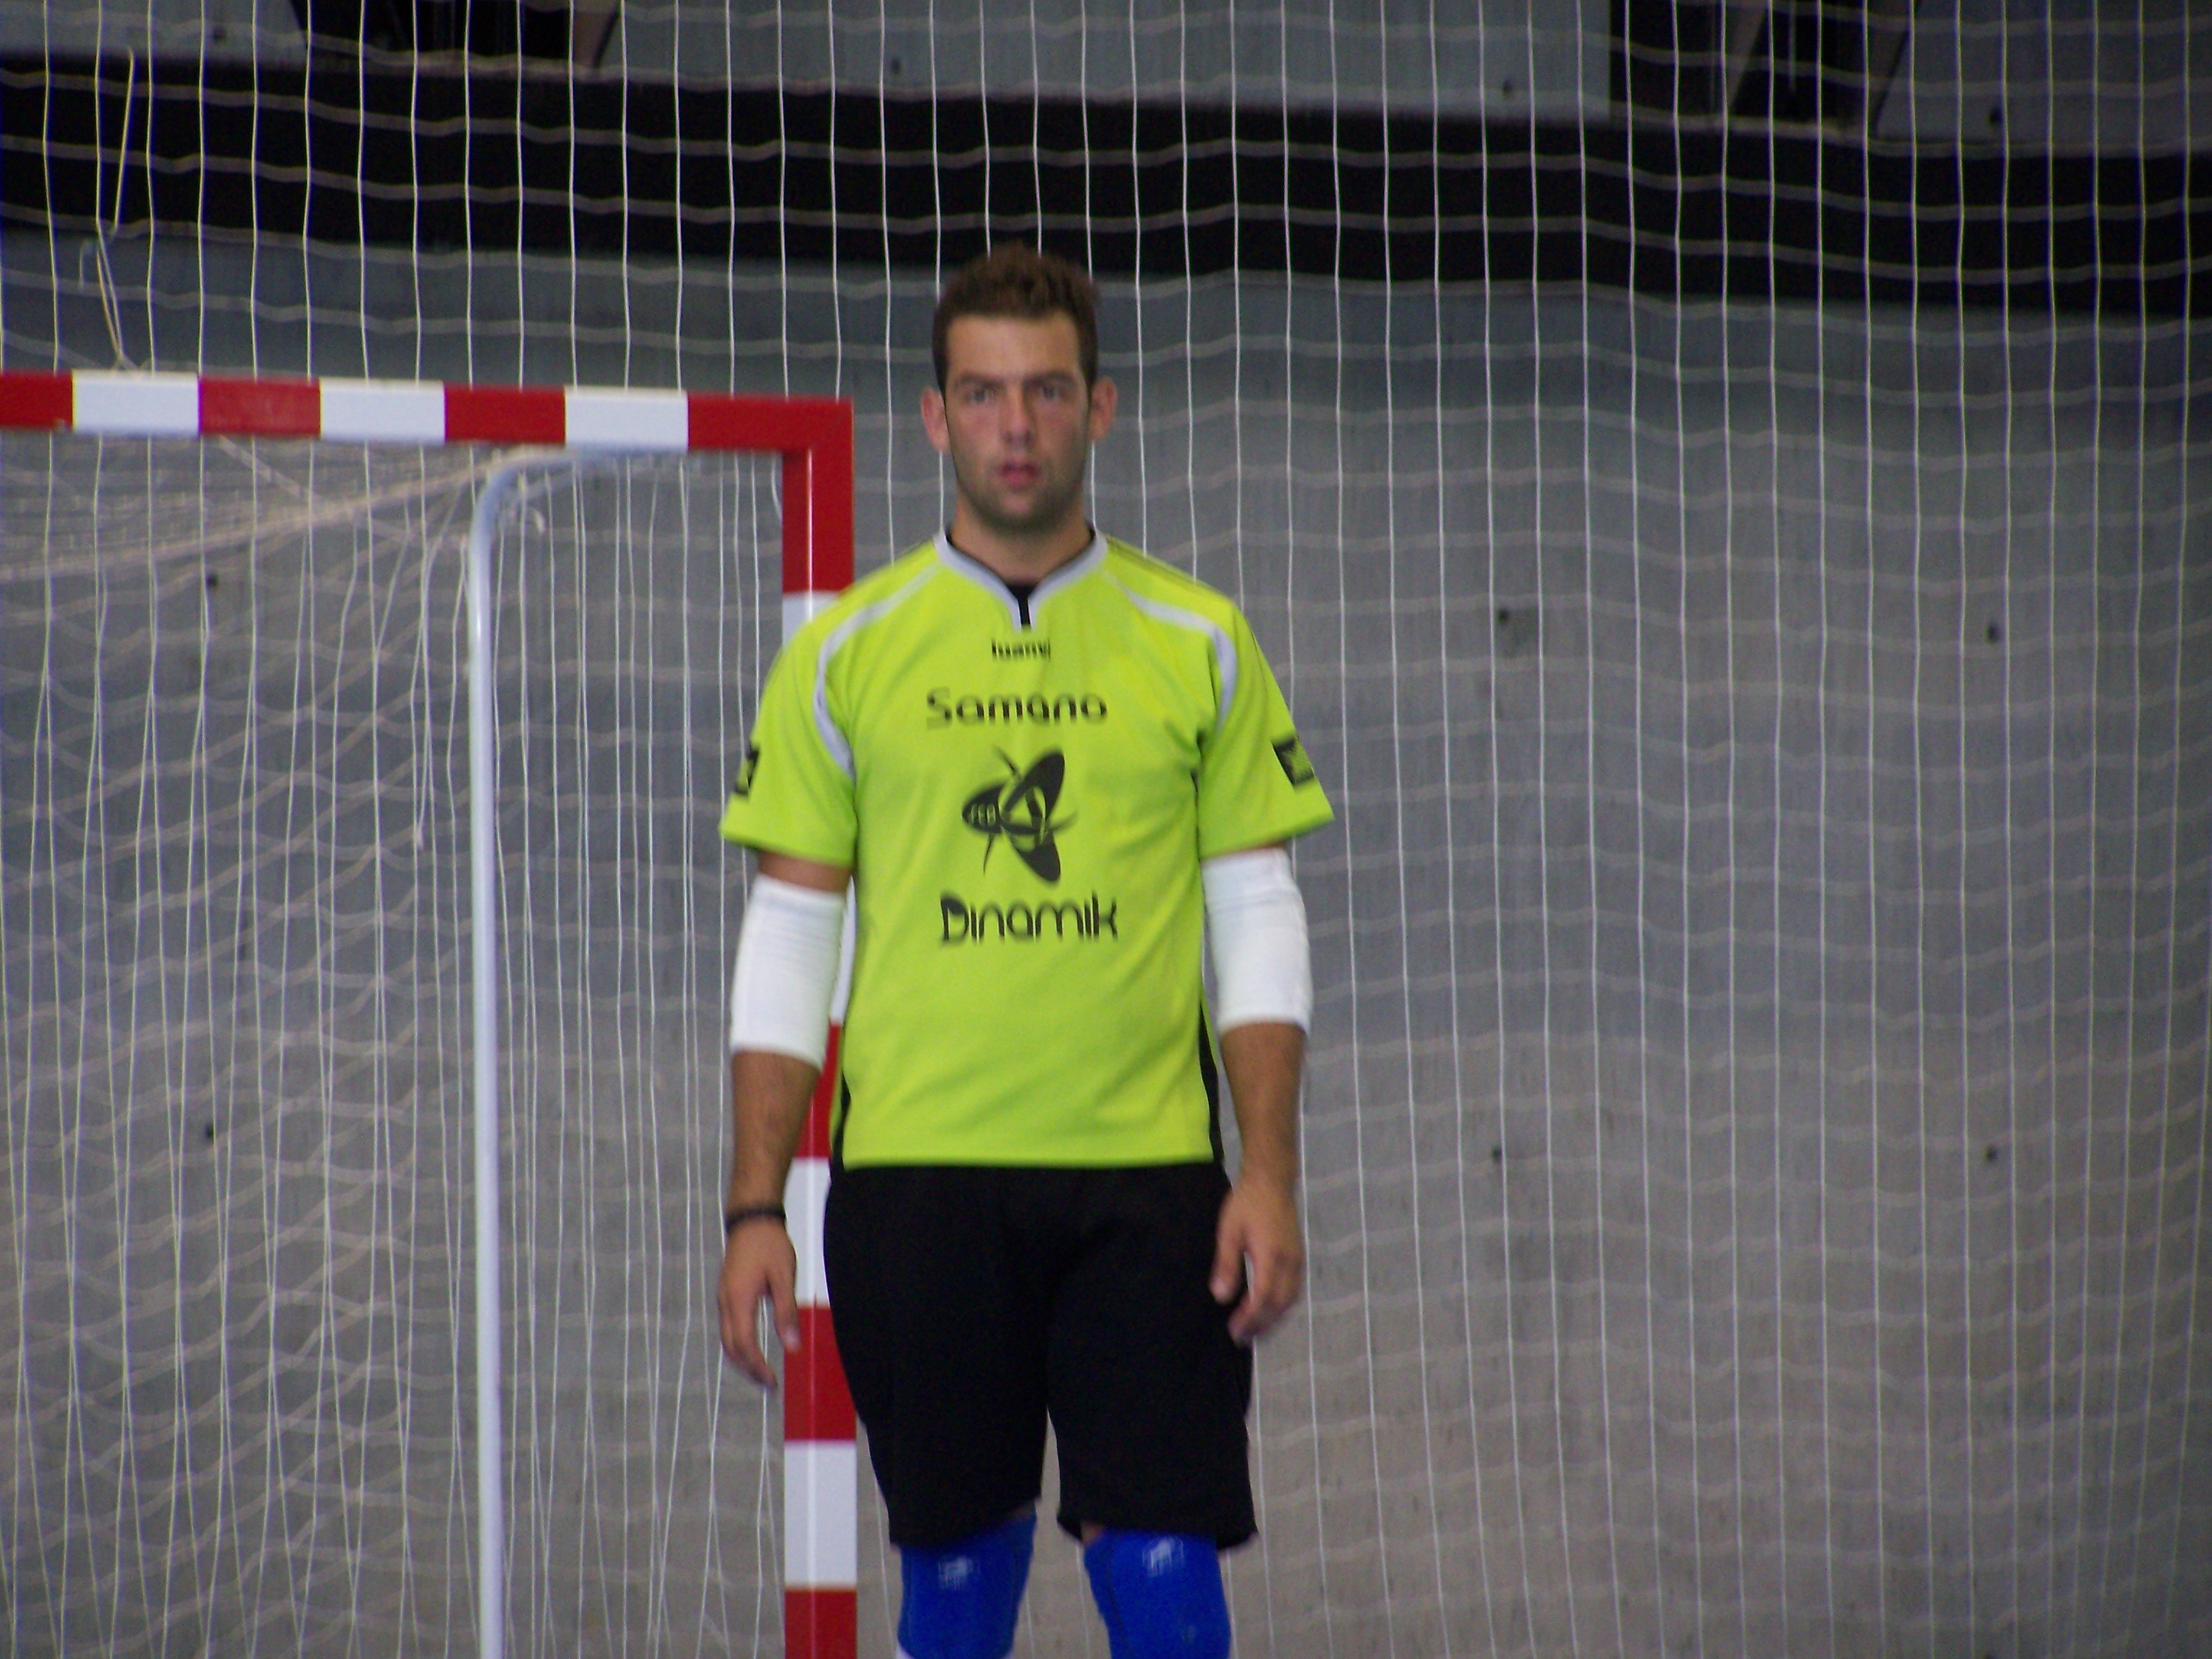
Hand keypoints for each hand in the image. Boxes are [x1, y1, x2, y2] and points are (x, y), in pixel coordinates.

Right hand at [717, 1218, 800, 1387]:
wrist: (751, 1219)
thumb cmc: (770, 1245)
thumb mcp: (784, 1277)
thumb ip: (786, 1312)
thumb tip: (792, 1347)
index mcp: (739, 1300)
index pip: (744, 1344)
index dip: (757, 1366)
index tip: (772, 1381)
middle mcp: (725, 1302)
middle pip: (730, 1346)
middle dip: (747, 1368)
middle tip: (768, 1382)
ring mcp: (723, 1297)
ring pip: (726, 1338)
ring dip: (742, 1357)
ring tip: (760, 1370)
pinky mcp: (726, 1293)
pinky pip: (728, 1326)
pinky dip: (739, 1343)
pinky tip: (753, 1346)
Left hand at [1211, 1173, 1303, 1342]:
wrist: (1272, 1180)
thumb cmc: (1247, 1203)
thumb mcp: (1229, 1231)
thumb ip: (1226, 1265)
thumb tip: (1220, 1296)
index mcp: (1272, 1257)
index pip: (1263, 1298)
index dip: (1250, 1319)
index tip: (1234, 1331)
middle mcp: (1290, 1262)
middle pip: (1280, 1305)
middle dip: (1261, 1325)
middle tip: (1242, 1338)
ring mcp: (1298, 1260)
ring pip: (1290, 1300)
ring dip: (1273, 1318)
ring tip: (1254, 1330)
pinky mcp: (1299, 1256)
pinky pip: (1293, 1290)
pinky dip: (1280, 1305)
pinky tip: (1267, 1309)